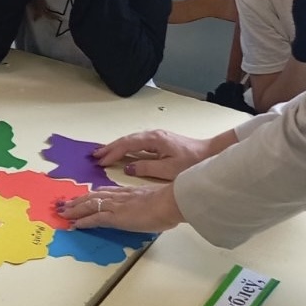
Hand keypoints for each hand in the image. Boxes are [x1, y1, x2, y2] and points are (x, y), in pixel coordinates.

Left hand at [57, 184, 183, 232]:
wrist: (170, 202)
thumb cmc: (169, 202)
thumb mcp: (156, 200)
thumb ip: (149, 203)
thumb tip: (152, 210)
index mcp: (129, 192)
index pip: (106, 191)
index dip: (94, 194)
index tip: (85, 197)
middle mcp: (119, 196)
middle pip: (93, 196)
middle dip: (78, 200)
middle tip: (66, 204)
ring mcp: (116, 205)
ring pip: (90, 205)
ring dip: (75, 209)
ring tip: (64, 213)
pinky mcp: (115, 217)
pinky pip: (95, 218)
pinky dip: (84, 221)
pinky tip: (75, 224)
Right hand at [93, 129, 214, 181]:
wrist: (210, 154)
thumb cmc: (192, 163)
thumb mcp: (168, 170)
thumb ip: (146, 168)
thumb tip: (128, 168)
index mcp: (154, 140)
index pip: (127, 145)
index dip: (113, 153)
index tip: (100, 161)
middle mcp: (153, 135)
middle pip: (127, 140)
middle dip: (110, 148)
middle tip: (95, 156)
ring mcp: (157, 137)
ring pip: (131, 141)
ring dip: (117, 147)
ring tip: (103, 154)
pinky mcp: (161, 142)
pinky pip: (138, 143)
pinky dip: (127, 148)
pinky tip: (122, 154)